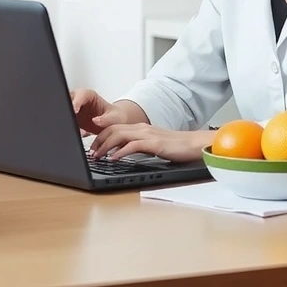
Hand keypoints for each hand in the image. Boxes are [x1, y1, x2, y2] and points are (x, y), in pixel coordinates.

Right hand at [70, 88, 140, 135]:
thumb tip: (96, 120)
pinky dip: (69, 129)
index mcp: (89, 95)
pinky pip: (67, 124)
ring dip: (68, 122)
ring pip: (65, 113)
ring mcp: (74, 111)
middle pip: (68, 102)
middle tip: (71, 122)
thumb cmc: (115, 117)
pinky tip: (78, 134)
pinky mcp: (72, 121)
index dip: (76, 101)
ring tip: (76, 130)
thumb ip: (107, 119)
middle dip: (68, 111)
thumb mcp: (115, 118)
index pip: (79, 95)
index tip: (75, 110)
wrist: (114, 125)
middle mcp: (79, 101)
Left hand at [89, 124, 213, 162]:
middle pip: (113, 129)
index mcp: (141, 128)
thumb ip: (139, 145)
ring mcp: (147, 134)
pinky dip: (120, 152)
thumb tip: (122, 152)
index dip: (101, 136)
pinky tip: (114, 158)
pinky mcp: (154, 143)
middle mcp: (142, 128)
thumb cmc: (177, 147)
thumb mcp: (153, 145)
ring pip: (119, 135)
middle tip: (91, 153)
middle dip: (98, 140)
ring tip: (98, 156)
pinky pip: (132, 145)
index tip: (93, 146)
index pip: (115, 127)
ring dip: (105, 146)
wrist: (195, 144)